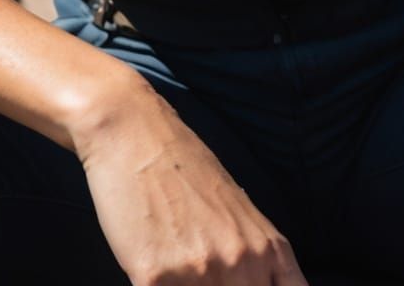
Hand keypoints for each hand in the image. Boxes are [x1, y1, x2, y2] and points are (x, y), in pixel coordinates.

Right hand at [74, 88, 309, 284]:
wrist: (135, 133)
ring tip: (176, 263)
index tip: (252, 282)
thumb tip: (258, 280)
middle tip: (200, 266)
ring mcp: (200, 272)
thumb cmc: (184, 167)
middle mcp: (241, 262)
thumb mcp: (238, 210)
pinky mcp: (155, 278)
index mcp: (268, 247)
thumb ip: (255, 256)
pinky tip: (150, 267)